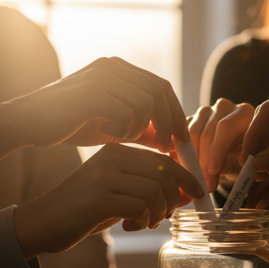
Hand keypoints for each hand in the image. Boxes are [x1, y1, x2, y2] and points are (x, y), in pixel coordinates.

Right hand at [5, 57, 188, 152]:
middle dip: (169, 122)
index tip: (182, 139)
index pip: (161, 87)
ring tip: (123, 138)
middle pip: (159, 91)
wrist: (34, 123)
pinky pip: (125, 112)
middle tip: (168, 147)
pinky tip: (108, 134)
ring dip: (141, 128)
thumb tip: (169, 141)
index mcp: (121, 71)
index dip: (176, 113)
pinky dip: (124, 129)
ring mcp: (102, 76)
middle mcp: (113, 67)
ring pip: (145, 102)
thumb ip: (141, 129)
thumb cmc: (75, 124)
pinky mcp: (91, 91)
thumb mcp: (115, 126)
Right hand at [14, 143, 203, 257]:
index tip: (197, 194)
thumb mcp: (122, 194)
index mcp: (118, 152)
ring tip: (147, 223)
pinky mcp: (98, 198)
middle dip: (174, 199)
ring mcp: (104, 176)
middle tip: (165, 216)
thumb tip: (187, 194)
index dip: (186, 177)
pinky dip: (144, 220)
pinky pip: (140, 207)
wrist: (45, 221)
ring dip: (159, 213)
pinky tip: (132, 226)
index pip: (164, 159)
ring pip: (155, 191)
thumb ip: (150, 190)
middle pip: (164, 174)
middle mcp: (112, 157)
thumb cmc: (87, 209)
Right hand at [189, 98, 253, 191]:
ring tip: (194, 180)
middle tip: (203, 183)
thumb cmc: (242, 160)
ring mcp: (205, 112)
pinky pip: (180, 137)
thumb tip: (213, 170)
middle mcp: (223, 108)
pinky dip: (181, 156)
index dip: (217, 150)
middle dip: (203, 161)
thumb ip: (231, 165)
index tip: (213, 171)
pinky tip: (185, 171)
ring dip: (191, 160)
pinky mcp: (190, 120)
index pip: (226, 127)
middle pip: (207, 132)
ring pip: (191, 134)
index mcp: (243, 113)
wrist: (233, 156)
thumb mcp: (242, 165)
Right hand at [247, 167, 268, 267]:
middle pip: (266, 178)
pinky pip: (249, 202)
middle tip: (251, 219)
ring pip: (254, 189)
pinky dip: (244, 213)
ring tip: (248, 225)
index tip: (260, 207)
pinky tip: (244, 227)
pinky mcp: (267, 204)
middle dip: (256, 199)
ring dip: (248, 206)